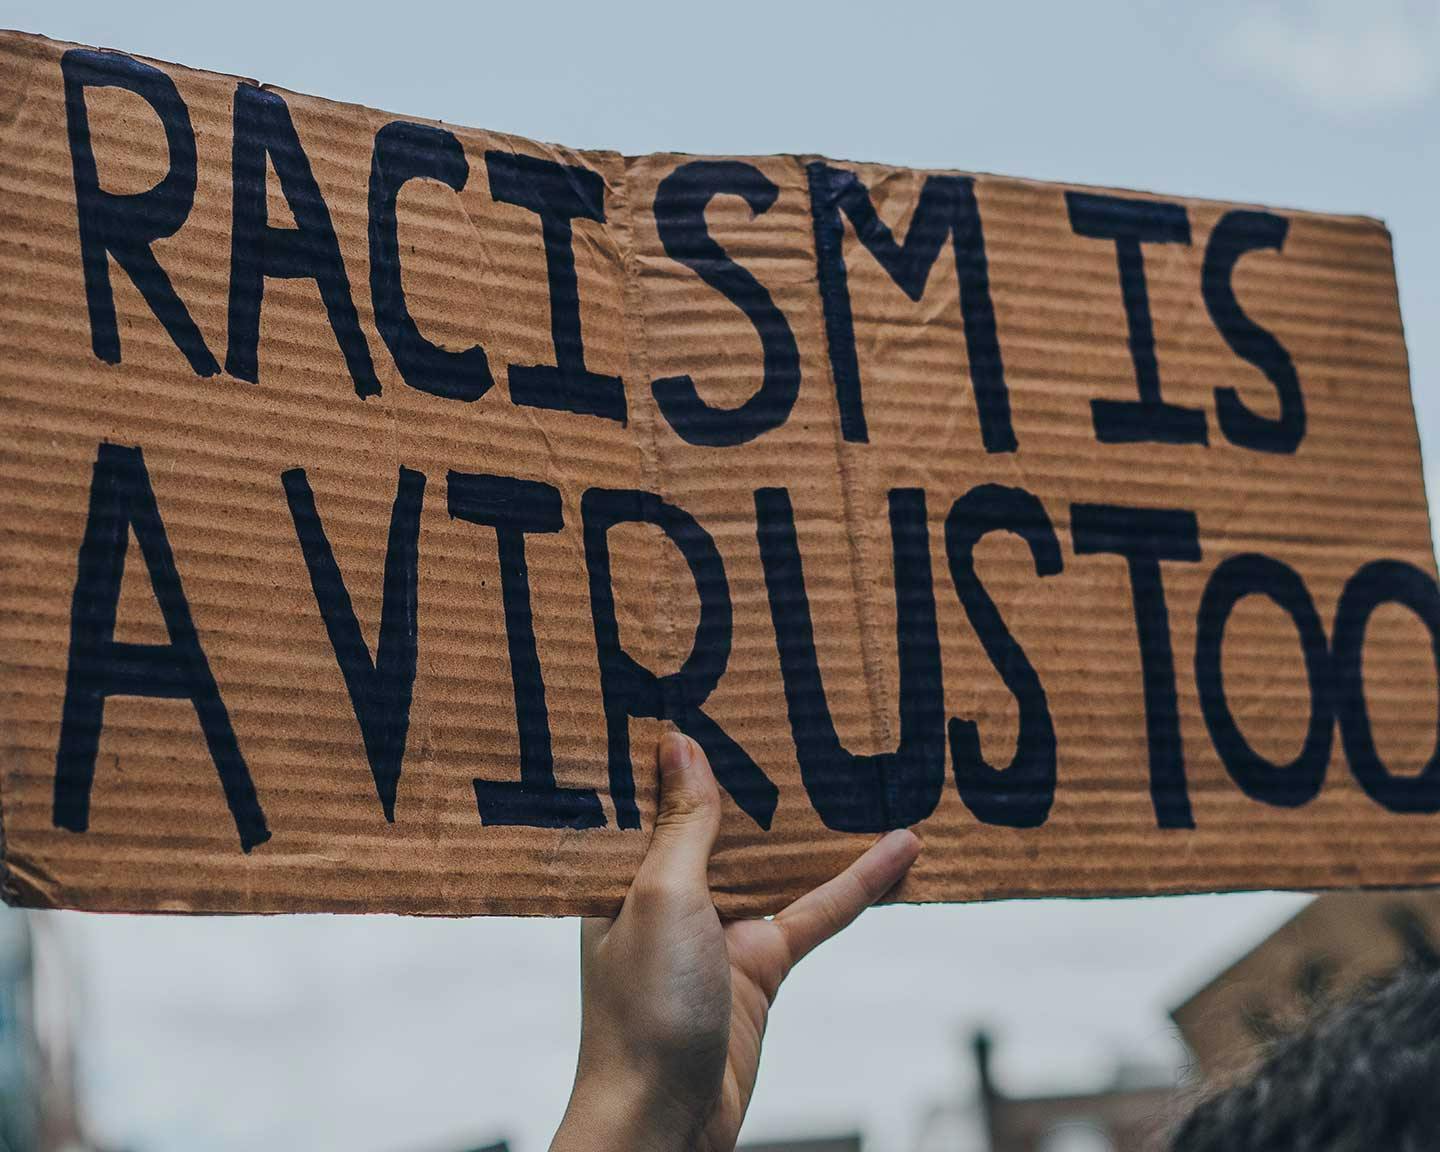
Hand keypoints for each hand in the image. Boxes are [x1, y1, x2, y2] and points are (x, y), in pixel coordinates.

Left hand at [549, 732, 921, 1151]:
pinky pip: (816, 912)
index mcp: (619, 871)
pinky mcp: (761, 966)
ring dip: (812, 824)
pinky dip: (858, 883)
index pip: (644, 794)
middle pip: (715, 819)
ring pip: (773, 861)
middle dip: (749, 772)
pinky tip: (901, 849)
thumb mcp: (662, 899)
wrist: (666, 1122)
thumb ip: (683, 826)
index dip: (667, 746)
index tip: (694, 688)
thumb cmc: (643, 1011)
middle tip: (786, 706)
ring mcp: (716, 928)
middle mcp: (666, 892)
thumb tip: (681, 745)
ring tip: (853, 763)